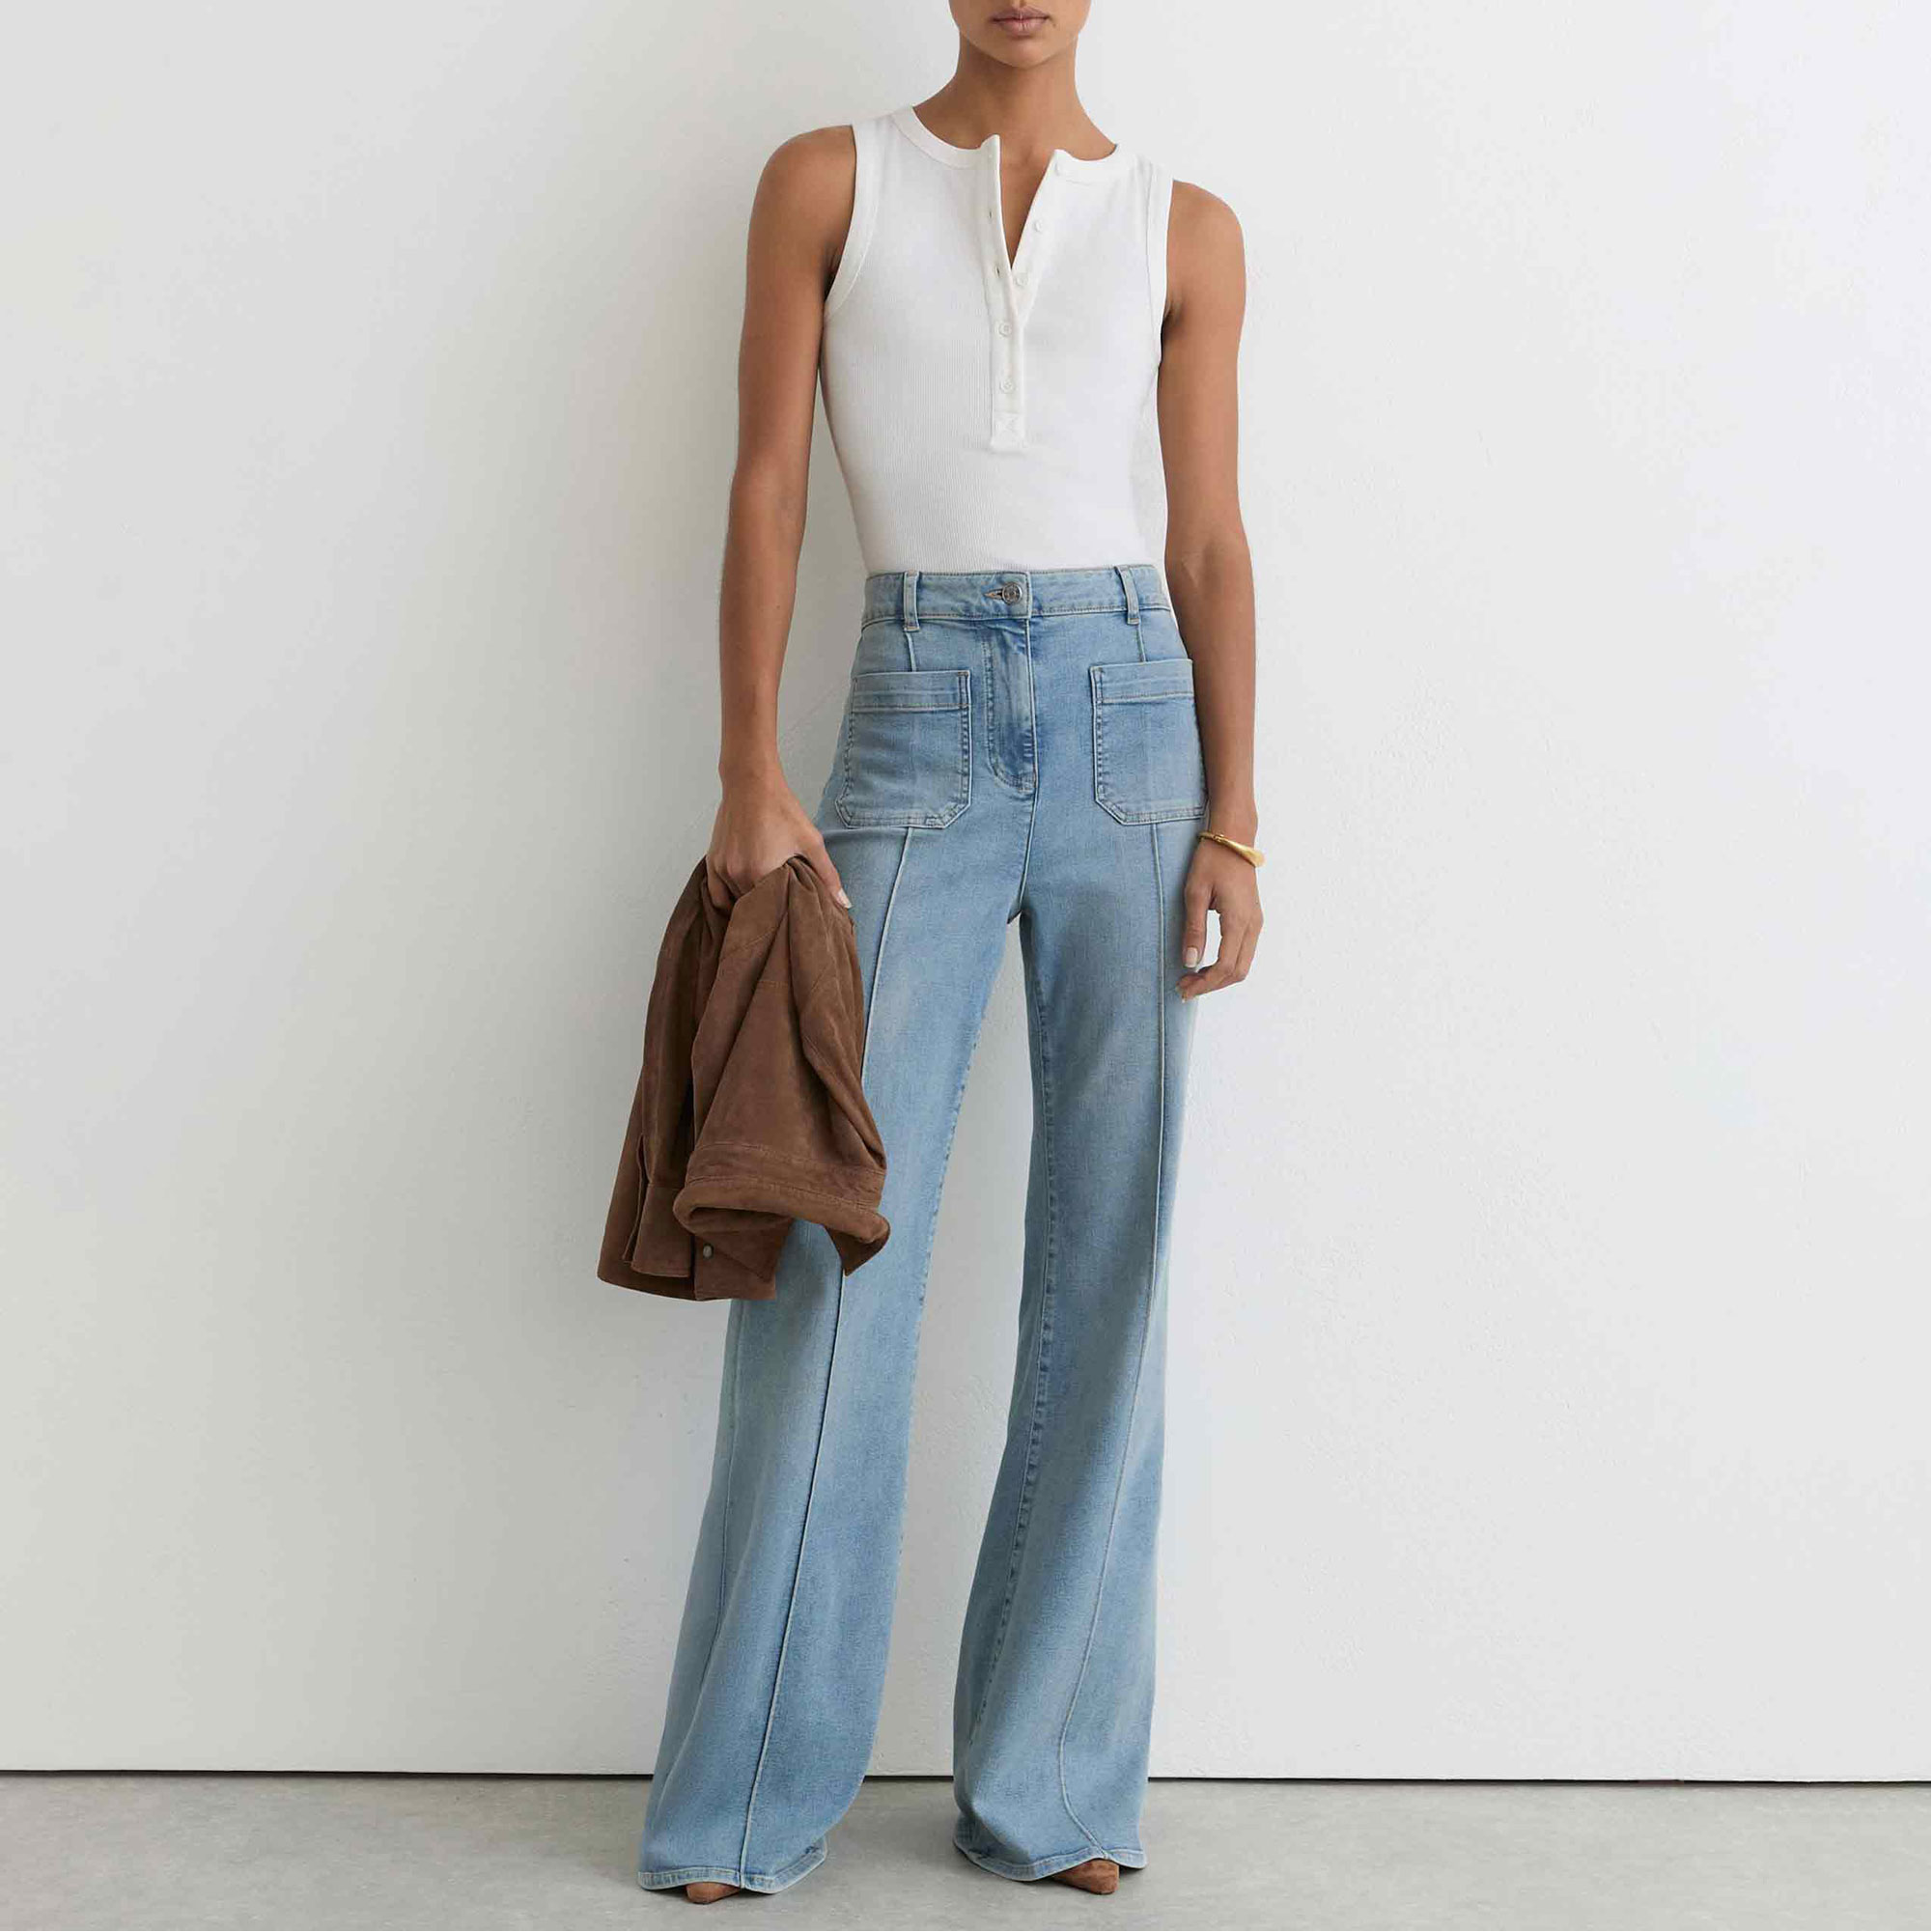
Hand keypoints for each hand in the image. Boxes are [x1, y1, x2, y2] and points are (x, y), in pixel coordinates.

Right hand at [705, 771, 848, 912]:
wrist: (752, 784)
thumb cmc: (781, 809)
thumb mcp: (811, 841)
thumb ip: (827, 874)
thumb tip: (844, 902)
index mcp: (761, 873)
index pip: (773, 911)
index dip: (784, 916)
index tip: (794, 917)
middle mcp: (738, 874)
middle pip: (754, 908)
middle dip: (768, 912)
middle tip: (782, 912)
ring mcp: (722, 869)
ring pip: (735, 901)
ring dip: (748, 905)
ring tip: (765, 904)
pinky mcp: (713, 861)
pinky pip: (715, 894)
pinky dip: (727, 900)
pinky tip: (741, 900)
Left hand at [1178, 835, 1262, 998]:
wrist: (1233, 838)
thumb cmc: (1211, 861)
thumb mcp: (1195, 893)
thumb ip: (1194, 929)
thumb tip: (1190, 962)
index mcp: (1239, 920)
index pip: (1225, 966)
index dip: (1204, 983)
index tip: (1182, 987)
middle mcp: (1252, 925)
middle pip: (1237, 972)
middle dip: (1211, 985)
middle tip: (1184, 988)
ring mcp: (1255, 923)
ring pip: (1242, 965)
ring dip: (1219, 977)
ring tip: (1192, 979)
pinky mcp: (1252, 920)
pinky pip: (1243, 952)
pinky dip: (1226, 965)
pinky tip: (1206, 965)